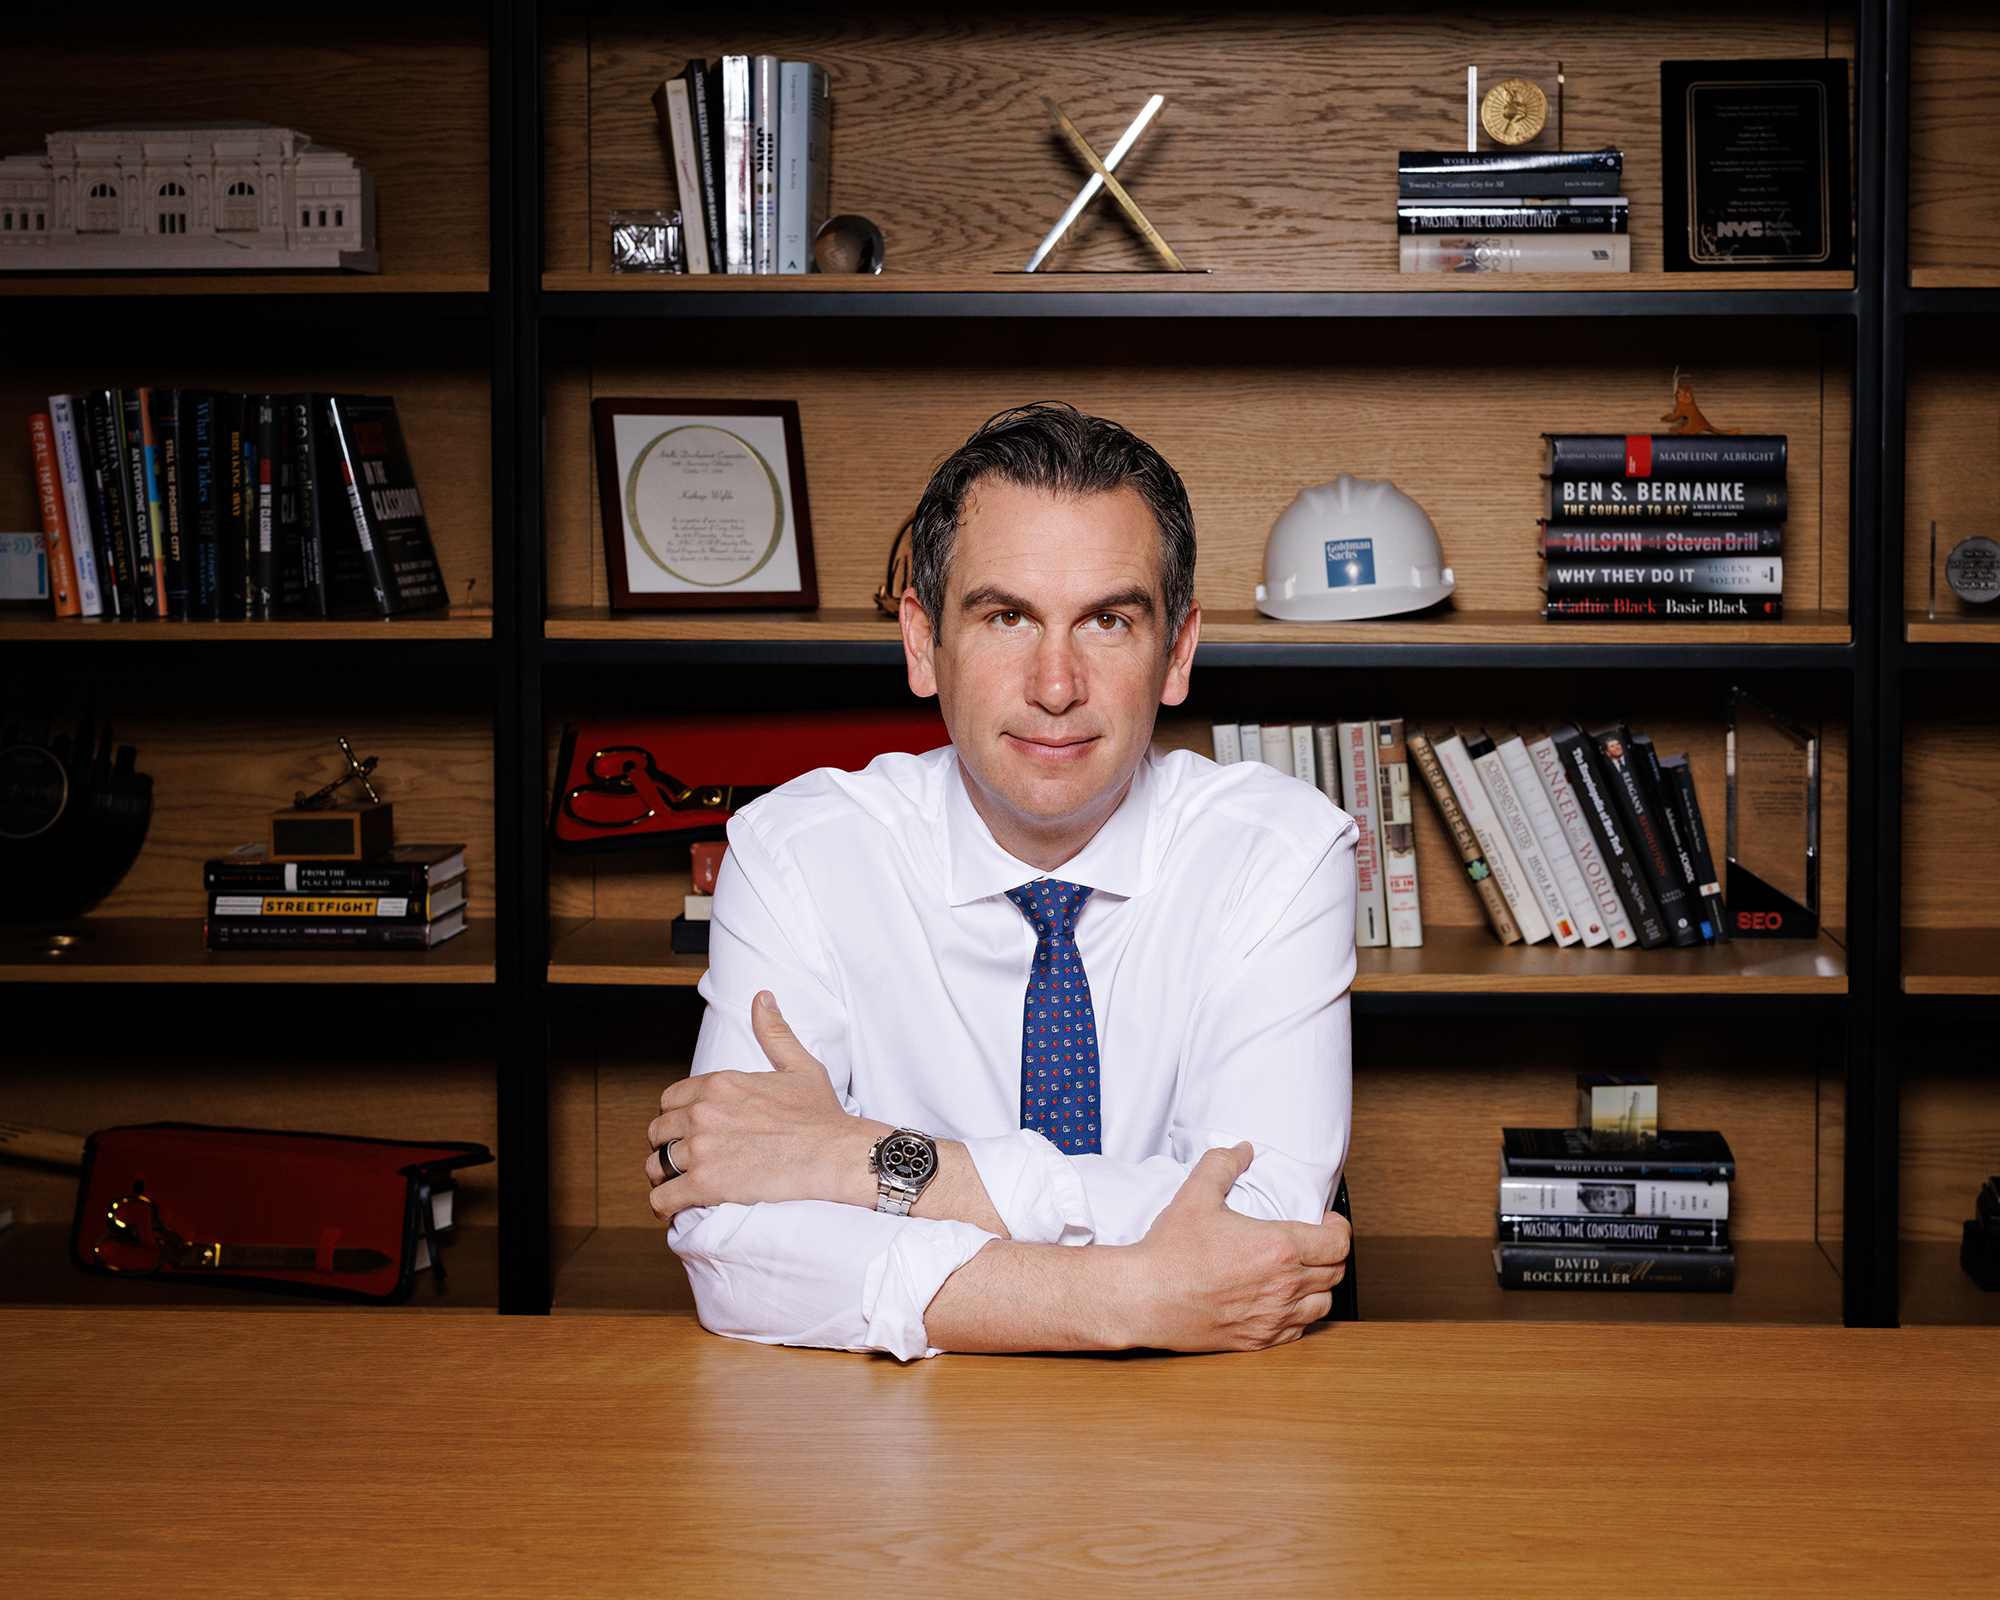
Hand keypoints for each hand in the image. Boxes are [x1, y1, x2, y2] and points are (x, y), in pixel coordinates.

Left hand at [645, 991, 883, 1221]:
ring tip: (676, 1186)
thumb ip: (774, 1032)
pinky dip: (663, 1206)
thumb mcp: (799, 1065)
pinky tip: (673, 1210)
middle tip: (682, 1160)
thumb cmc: (822, 1115)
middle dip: (666, 1146)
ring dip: (663, 1177)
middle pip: (658, 1132)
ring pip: (655, 1165)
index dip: (676, 1117)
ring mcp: (703, 1149)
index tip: (687, 1130)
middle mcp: (705, 1113)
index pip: (670, 1100)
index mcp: (720, 1084)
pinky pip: (663, 1197)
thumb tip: (762, 999)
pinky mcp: (706, 1184)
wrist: (836, 1155)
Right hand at [1116, 1142, 1349, 1351]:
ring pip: (1323, 1305)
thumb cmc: (1170, 1252)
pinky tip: (1282, 1302)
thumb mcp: (1196, 1194)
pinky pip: (1298, 1330)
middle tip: (1316, 1243)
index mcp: (1279, 1248)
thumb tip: (1241, 1150)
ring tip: (1303, 1273)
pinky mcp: (1258, 1340)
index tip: (1328, 1222)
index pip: (1338, 1242)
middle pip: (1336, 1272)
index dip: (1339, 1228)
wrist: (1144, 1297)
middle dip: (1331, 1254)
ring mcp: (1273, 1317)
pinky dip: (1299, 1315)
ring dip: (1320, 1287)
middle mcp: (1284, 1286)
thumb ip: (1223, 1164)